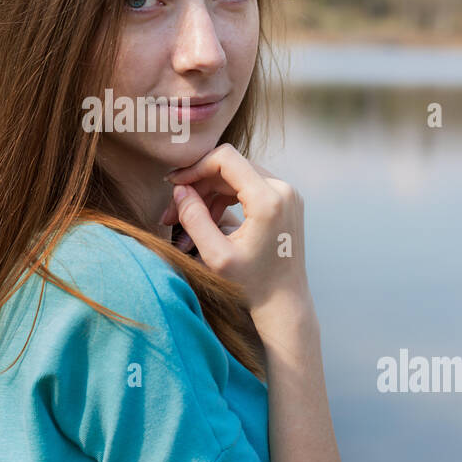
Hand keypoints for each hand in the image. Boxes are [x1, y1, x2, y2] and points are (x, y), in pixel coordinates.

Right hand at [159, 143, 313, 318]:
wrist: (284, 302)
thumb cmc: (252, 285)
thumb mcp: (215, 255)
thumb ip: (194, 218)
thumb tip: (179, 189)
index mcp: (269, 200)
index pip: (225, 159)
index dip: (194, 167)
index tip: (173, 185)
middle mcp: (284, 189)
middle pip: (230, 167)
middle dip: (198, 185)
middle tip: (173, 210)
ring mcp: (288, 193)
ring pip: (237, 176)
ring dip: (209, 193)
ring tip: (186, 219)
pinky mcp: (286, 200)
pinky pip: (248, 186)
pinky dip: (225, 198)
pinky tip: (209, 219)